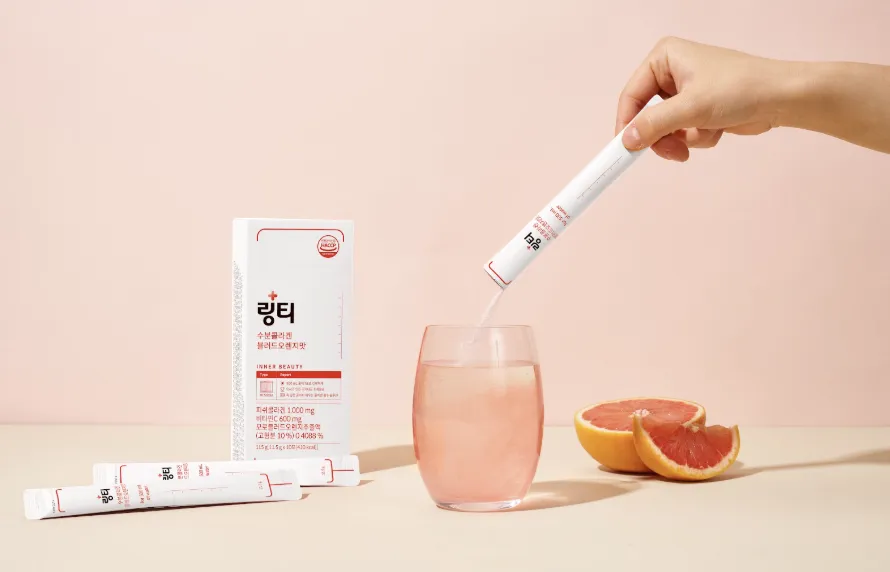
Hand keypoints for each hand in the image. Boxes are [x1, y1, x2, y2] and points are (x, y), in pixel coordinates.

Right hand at [615, 37, 793, 160]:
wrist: (782, 98)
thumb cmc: (741, 89)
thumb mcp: (690, 108)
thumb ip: (654, 125)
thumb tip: (625, 141)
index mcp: (664, 58)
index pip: (631, 95)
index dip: (626, 124)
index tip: (623, 150)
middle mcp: (672, 72)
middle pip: (645, 115)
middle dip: (660, 136)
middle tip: (670, 153)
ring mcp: (685, 91)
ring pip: (664, 128)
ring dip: (680, 139)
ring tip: (700, 139)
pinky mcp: (699, 108)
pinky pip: (683, 132)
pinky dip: (697, 137)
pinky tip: (717, 130)